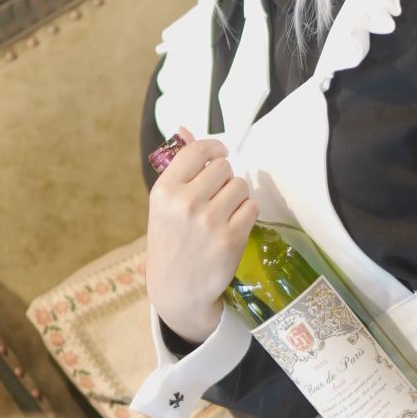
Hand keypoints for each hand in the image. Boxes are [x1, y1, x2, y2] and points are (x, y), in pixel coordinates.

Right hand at [147, 127, 256, 343]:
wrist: (177, 289)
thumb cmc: (171, 241)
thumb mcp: (165, 203)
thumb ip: (179, 165)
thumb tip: (185, 128)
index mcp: (164, 190)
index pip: (197, 150)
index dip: (214, 148)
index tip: (219, 154)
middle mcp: (185, 203)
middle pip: (224, 167)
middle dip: (225, 177)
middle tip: (217, 195)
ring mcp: (209, 222)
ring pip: (241, 186)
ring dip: (238, 195)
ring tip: (224, 212)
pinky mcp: (230, 239)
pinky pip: (252, 207)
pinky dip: (246, 214)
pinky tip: (233, 225)